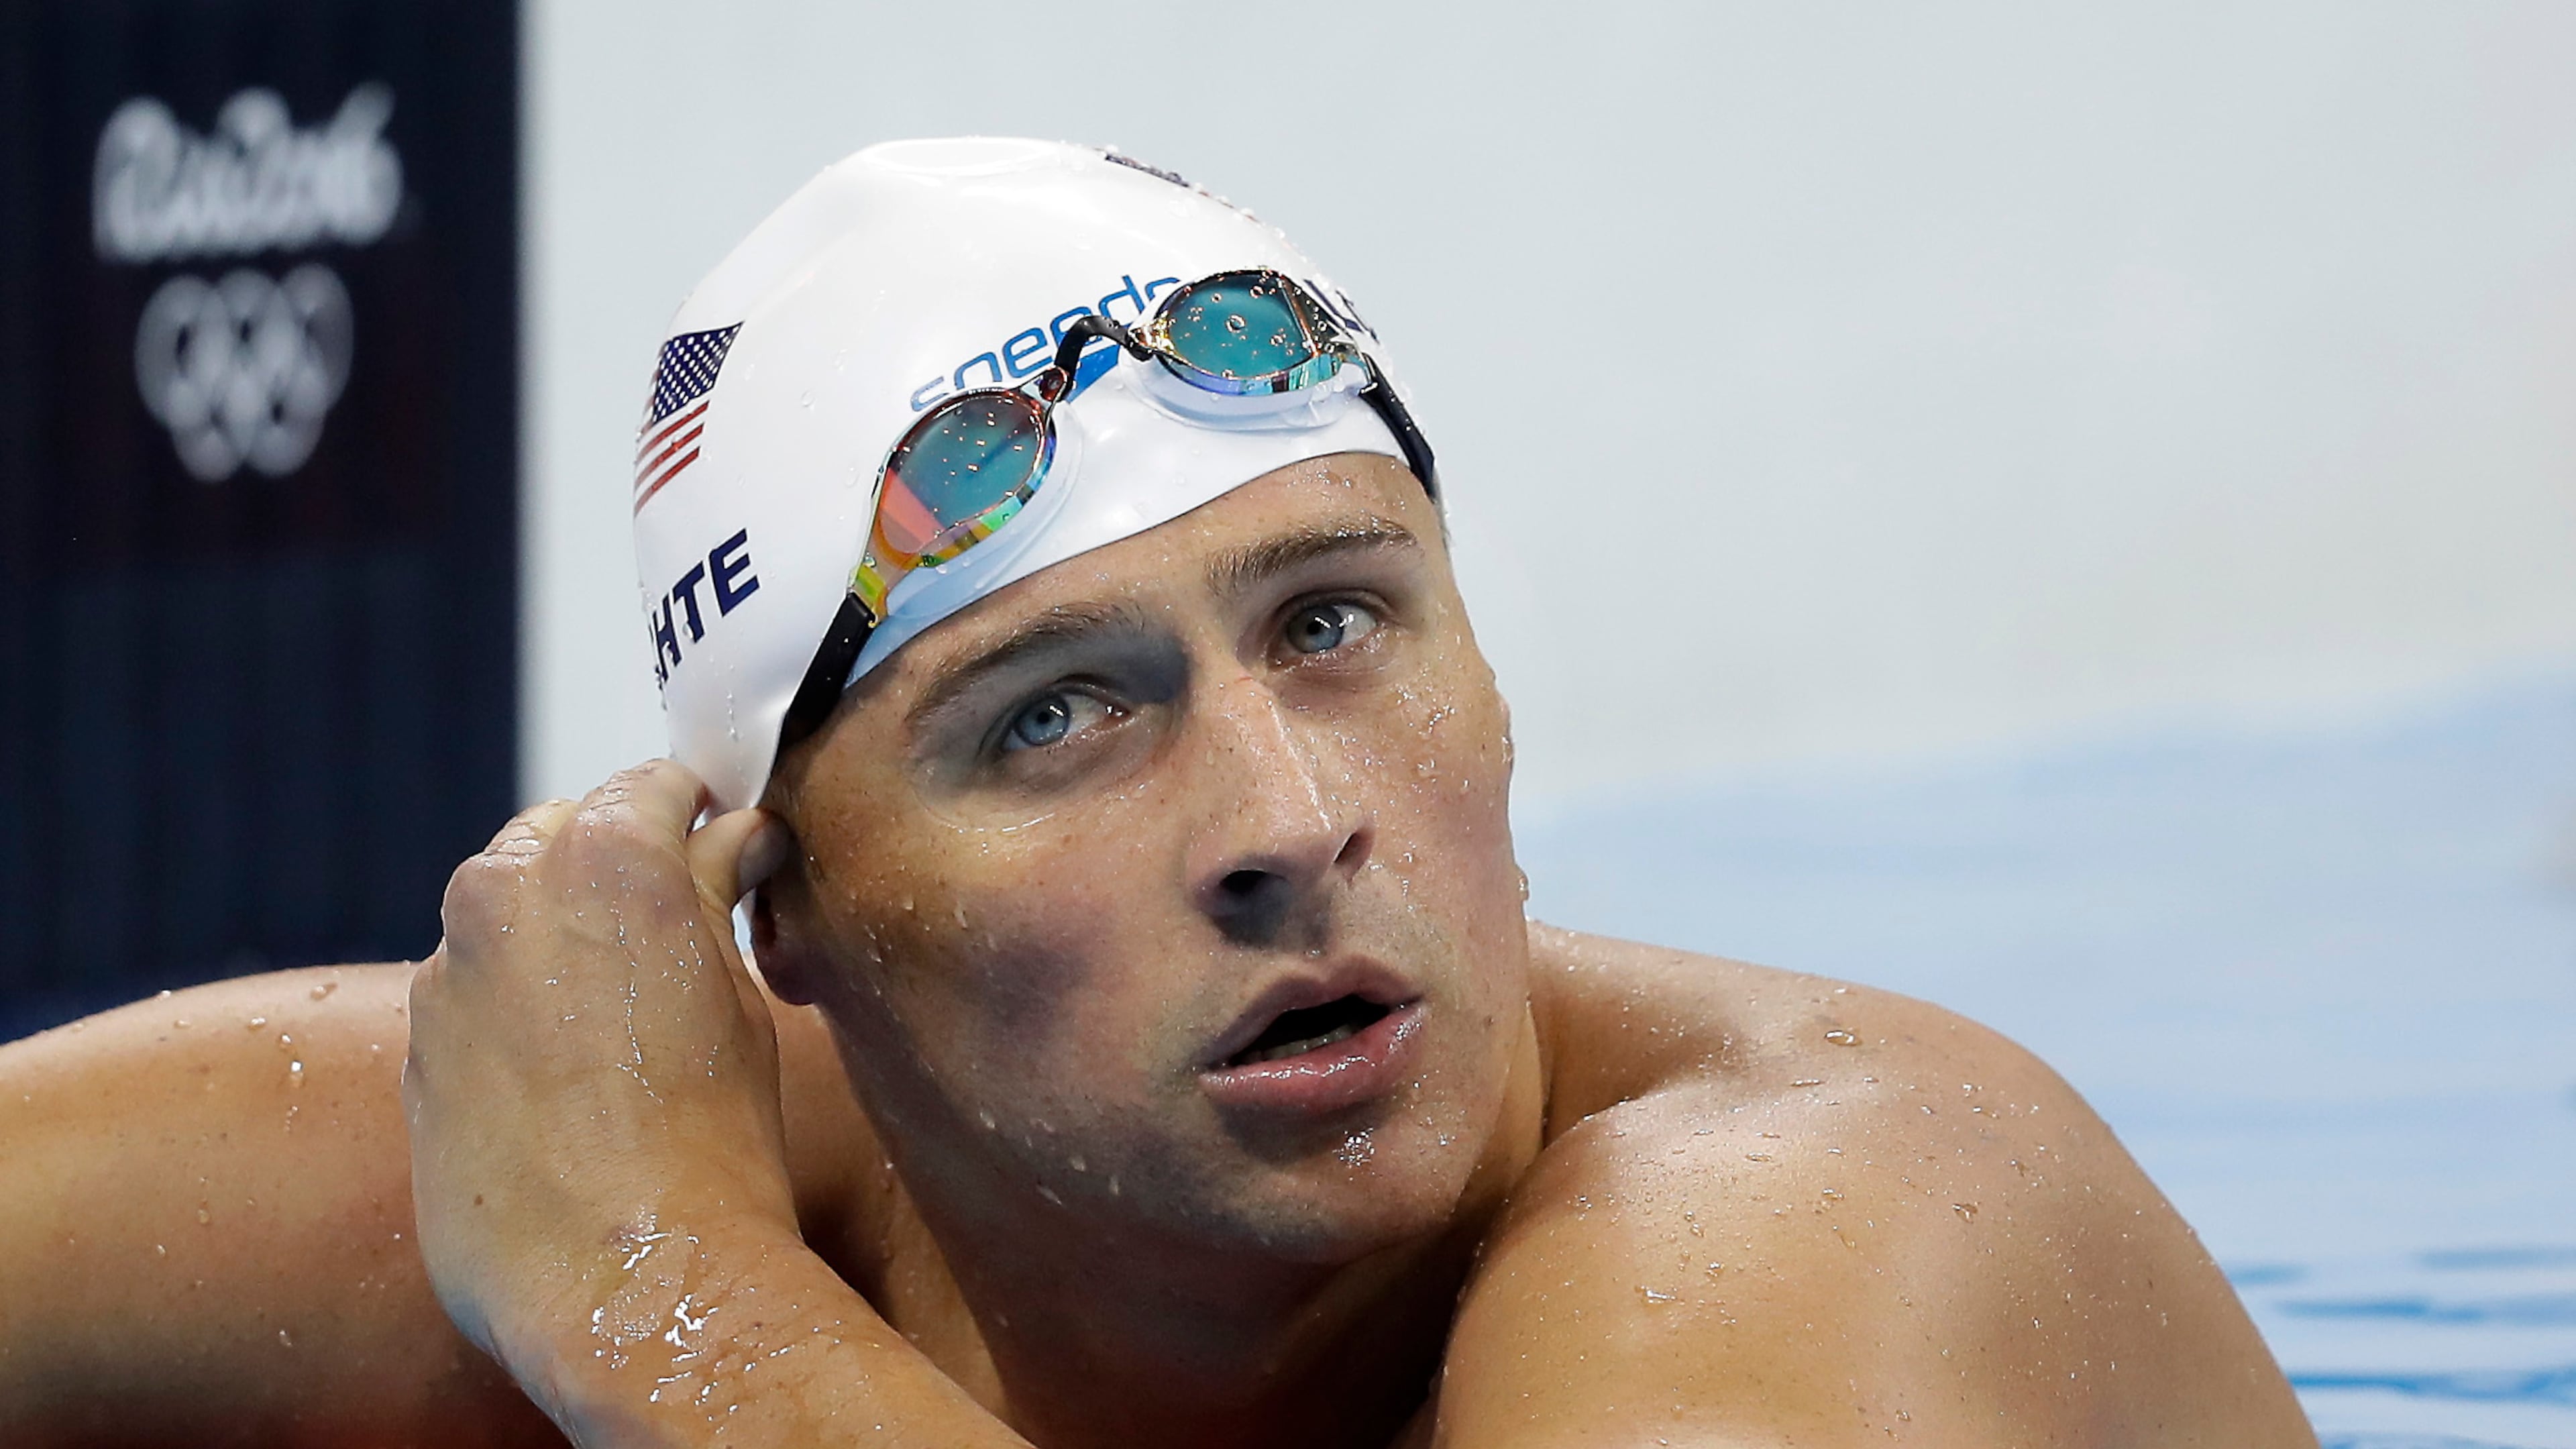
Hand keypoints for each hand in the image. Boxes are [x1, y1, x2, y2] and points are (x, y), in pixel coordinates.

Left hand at [403, 760, 796, 1406]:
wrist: (624, 1278)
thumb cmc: (709, 1139)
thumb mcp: (739, 995)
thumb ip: (714, 895)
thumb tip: (730, 840)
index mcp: (602, 856)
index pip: (649, 785)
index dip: (695, 810)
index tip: (720, 841)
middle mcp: (503, 894)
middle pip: (560, 836)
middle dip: (614, 864)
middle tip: (676, 927)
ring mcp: (446, 974)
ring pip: (506, 918)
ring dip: (558, 938)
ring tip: (622, 1016)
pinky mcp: (413, 1051)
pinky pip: (471, 996)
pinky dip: (515, 1010)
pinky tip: (570, 1078)